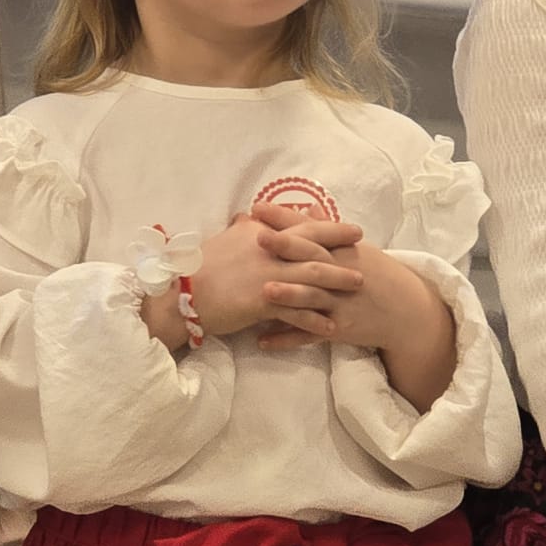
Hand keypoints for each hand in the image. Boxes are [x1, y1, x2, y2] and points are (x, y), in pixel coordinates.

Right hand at [145, 210, 364, 347]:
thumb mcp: (226, 240)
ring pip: (312, 276)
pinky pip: (297, 311)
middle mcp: (268, 250)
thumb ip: (246, 230)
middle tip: (365, 249)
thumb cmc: (199, 267)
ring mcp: (268, 275)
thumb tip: (255, 217)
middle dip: (341, 248)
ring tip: (357, 285)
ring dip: (337, 281)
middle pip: (314, 246)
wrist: (180, 294)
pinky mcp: (263, 301)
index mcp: (260, 232)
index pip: (301, 225)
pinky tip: (331, 328)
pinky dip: (316, 320)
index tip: (349, 227)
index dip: (329, 226)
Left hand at [250, 203, 445, 359]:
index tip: (258, 207)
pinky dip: (287, 339)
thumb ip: (328, 230)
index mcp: (342, 250)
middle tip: (258, 238)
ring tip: (264, 291)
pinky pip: (309, 334)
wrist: (406, 312)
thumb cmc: (378, 276)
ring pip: (312, 297)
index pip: (312, 230)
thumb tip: (309, 206)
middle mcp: (340, 274)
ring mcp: (339, 302)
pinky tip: (262, 341)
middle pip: (312, 257)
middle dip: (286, 247)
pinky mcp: (338, 328)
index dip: (286, 219)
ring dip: (288, 295)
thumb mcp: (357, 250)